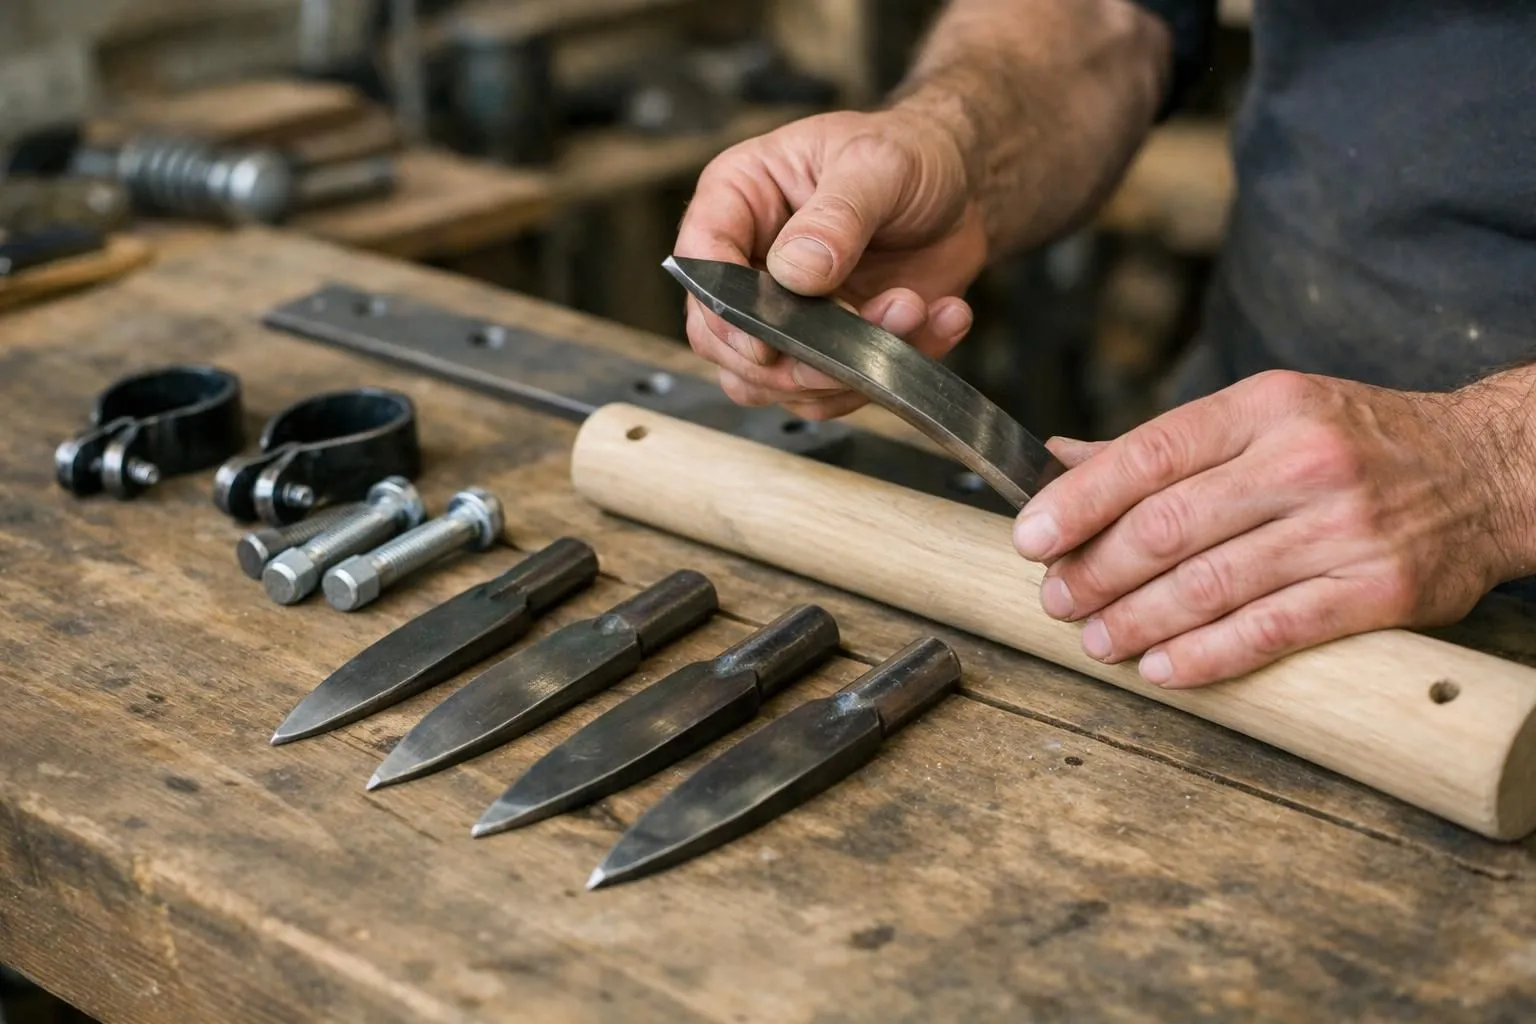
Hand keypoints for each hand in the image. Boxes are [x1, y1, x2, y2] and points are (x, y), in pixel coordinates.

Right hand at [675, 108, 985, 419]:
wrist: (958, 186)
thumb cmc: (907, 153)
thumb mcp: (878, 163)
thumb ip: (837, 215)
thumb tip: (795, 272)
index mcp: (739, 199)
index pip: (700, 263)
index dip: (723, 311)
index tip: (764, 341)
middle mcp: (749, 263)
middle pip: (725, 342)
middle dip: (791, 360)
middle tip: (855, 344)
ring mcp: (786, 313)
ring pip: (777, 381)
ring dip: (846, 370)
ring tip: (912, 309)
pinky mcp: (828, 348)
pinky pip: (838, 390)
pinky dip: (890, 374)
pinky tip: (937, 320)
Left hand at [1013, 369, 1530, 687]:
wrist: (1488, 470)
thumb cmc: (1357, 442)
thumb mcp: (1265, 414)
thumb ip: (1165, 444)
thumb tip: (1061, 459)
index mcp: (1264, 407)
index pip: (1149, 452)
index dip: (1078, 501)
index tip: (1030, 537)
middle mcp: (1301, 461)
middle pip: (1167, 525)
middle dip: (1096, 571)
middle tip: (1057, 598)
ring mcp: (1342, 526)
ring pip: (1209, 584)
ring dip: (1137, 622)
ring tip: (1097, 640)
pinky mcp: (1377, 590)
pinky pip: (1271, 631)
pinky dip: (1206, 656)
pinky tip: (1162, 669)